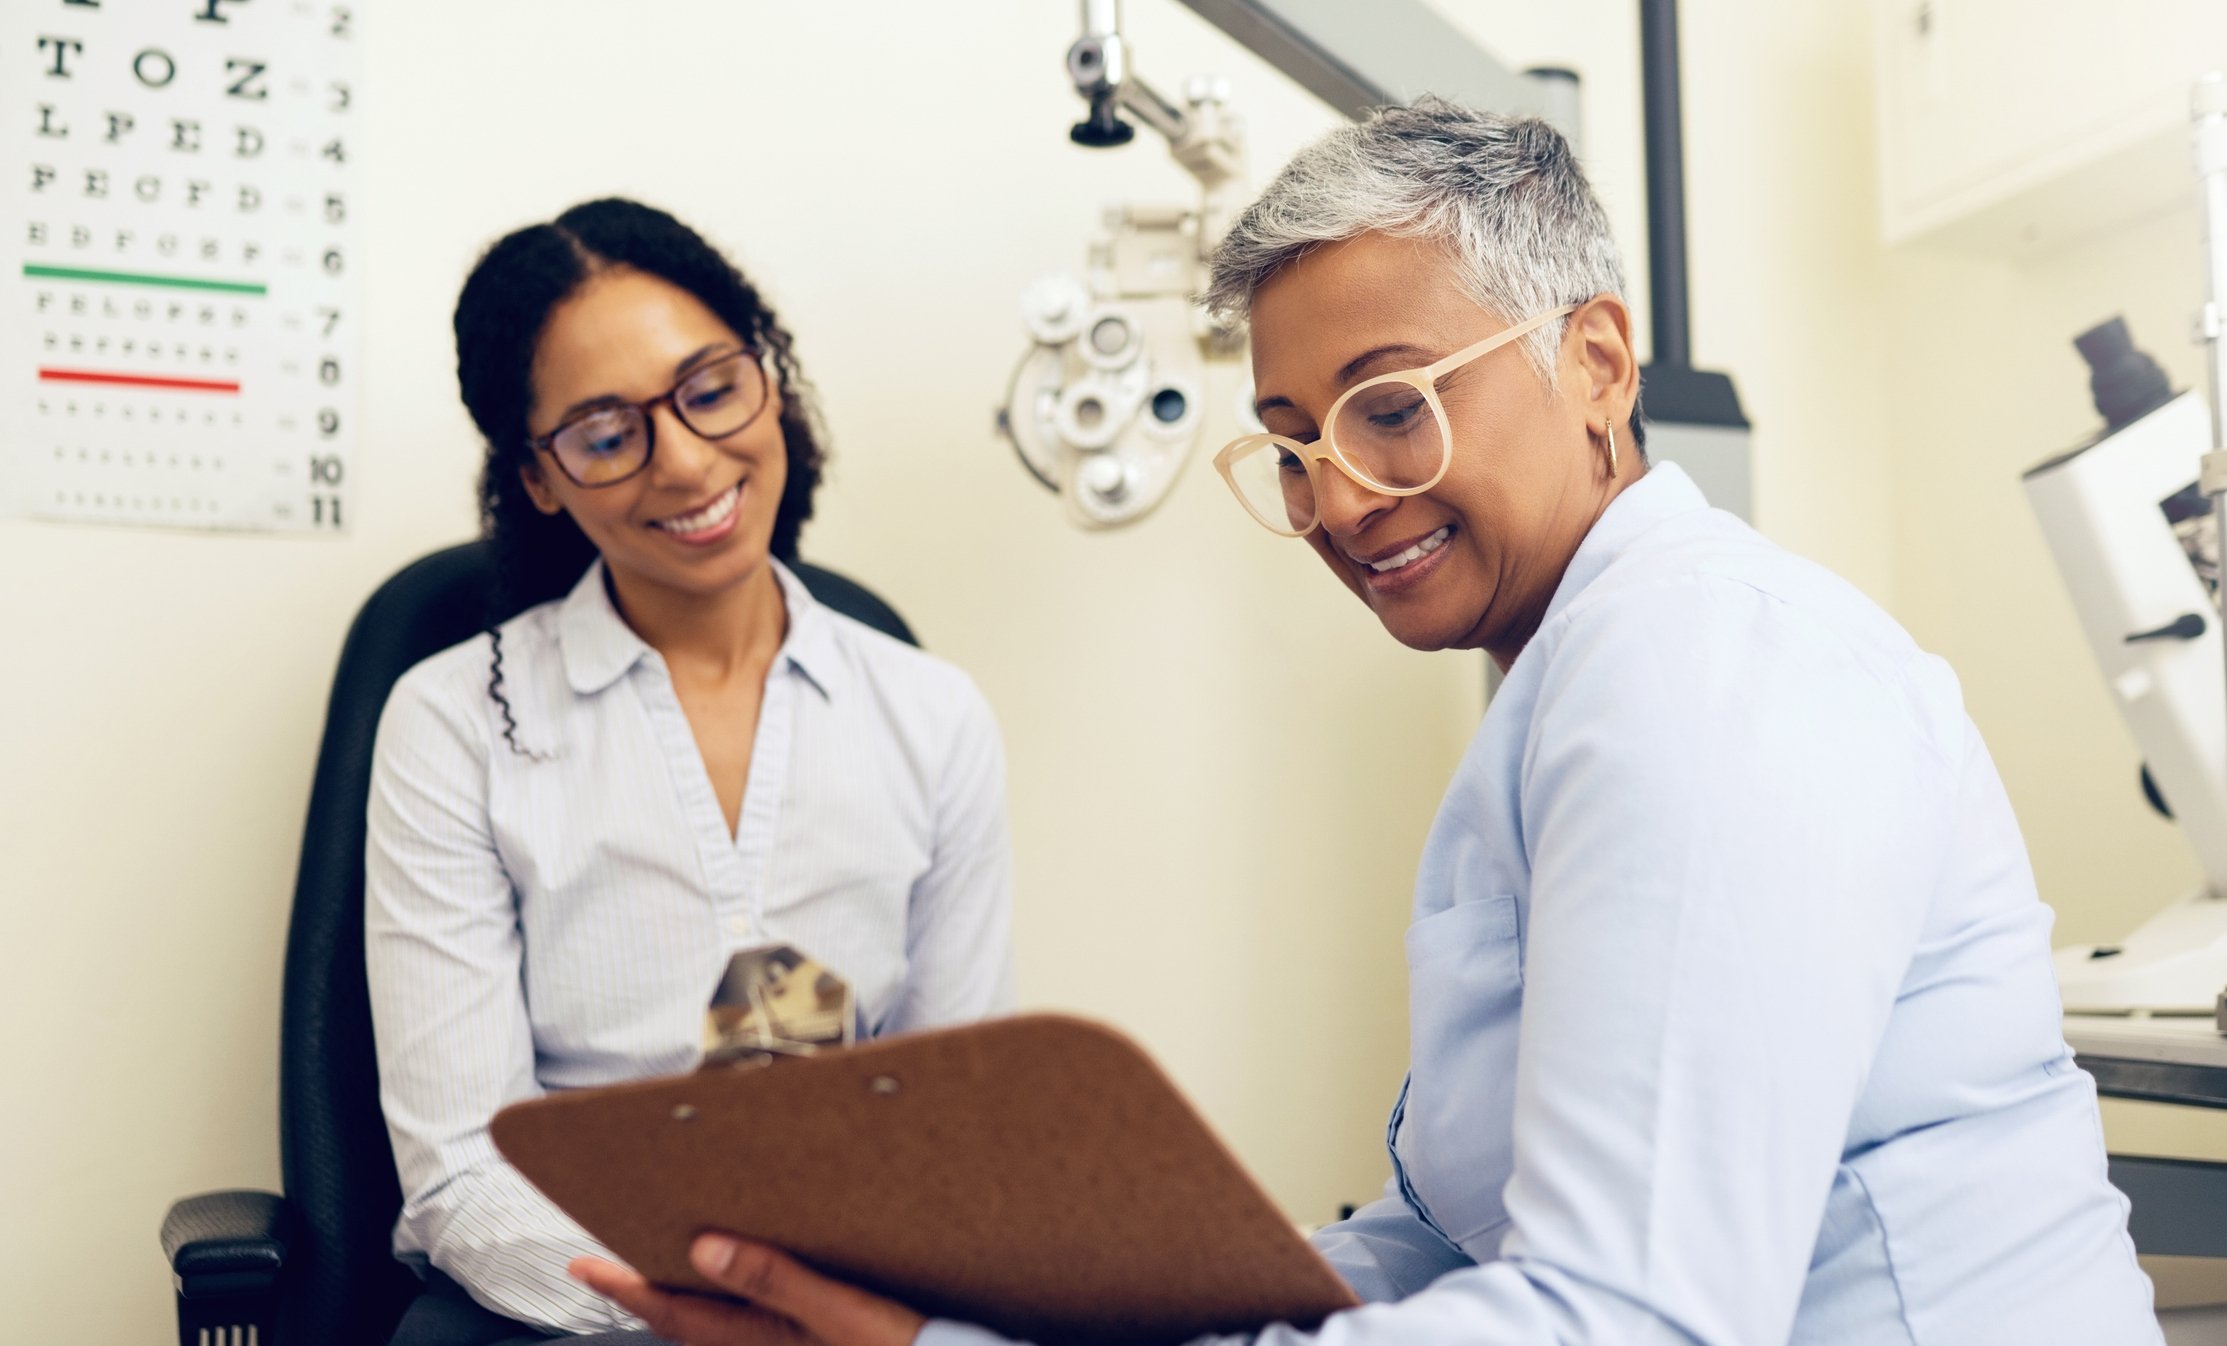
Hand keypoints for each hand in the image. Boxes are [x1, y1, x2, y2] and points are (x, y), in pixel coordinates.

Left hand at [570, 1235, 926, 1345]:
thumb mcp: (839, 1308)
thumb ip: (772, 1277)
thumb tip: (704, 1248)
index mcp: (758, 1339)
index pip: (672, 1311)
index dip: (623, 1287)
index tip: (580, 1267)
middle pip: (685, 1322)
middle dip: (645, 1292)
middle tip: (608, 1265)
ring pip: (713, 1327)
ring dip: (682, 1299)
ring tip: (662, 1269)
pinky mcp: (804, 1345)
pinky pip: (744, 1328)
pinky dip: (724, 1307)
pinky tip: (737, 1288)